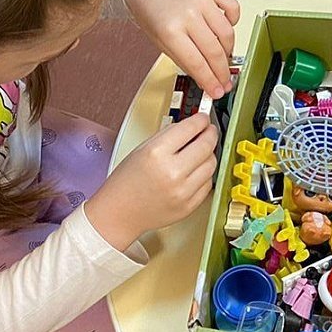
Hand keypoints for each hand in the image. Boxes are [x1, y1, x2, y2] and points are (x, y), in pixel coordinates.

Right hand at [84, 113, 218, 248]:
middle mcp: (172, 173)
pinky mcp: (189, 206)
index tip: (203, 119)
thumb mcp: (141, 149)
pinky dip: (204, 174)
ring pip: (211, 164)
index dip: (201, 120)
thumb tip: (192, 125)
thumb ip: (168, 134)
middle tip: (208, 131)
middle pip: (206, 145)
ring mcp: (182, 191)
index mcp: (156, 154)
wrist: (119, 213)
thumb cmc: (126, 182)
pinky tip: (194, 171)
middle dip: (210, 134)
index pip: (190, 128)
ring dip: (208, 154)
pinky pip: (208, 183)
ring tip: (199, 152)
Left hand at [124, 0, 239, 98]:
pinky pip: (234, 8)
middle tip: (225, 81)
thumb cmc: (154, 13)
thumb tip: (206, 79)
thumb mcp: (161, 43)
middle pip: (215, 51)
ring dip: (228, 50)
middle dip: (222, 72)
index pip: (197, 63)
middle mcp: (187, 14)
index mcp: (170, 30)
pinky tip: (226, 27)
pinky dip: (234, 20)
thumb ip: (185, 61)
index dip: (210, 81)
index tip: (217, 91)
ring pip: (227, 33)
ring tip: (223, 56)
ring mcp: (201, 0)